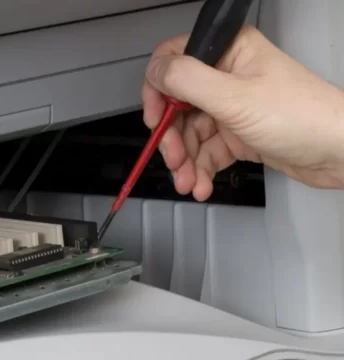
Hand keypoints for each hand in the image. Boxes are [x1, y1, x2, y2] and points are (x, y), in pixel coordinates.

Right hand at [142, 25, 343, 199]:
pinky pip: (208, 153)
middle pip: (179, 106)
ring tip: (188, 182)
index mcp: (229, 53)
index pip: (176, 61)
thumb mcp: (236, 98)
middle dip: (173, 139)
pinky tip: (201, 185)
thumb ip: (189, 82)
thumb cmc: (302, 116)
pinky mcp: (239, 135)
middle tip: (174, 160)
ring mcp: (234, 107)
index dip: (159, 91)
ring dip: (185, 162)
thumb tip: (156, 71)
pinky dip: (200, 171)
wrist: (335, 150)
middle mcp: (229, 77)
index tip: (155, 118)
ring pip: (192, 135)